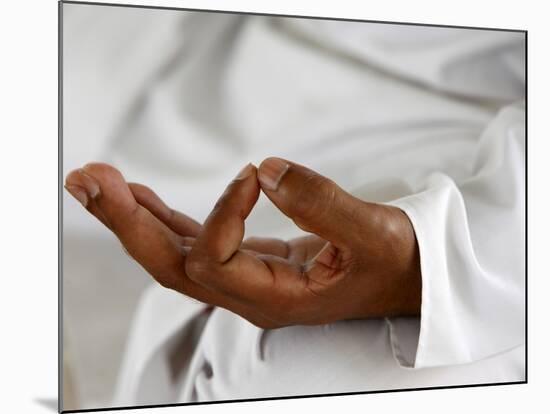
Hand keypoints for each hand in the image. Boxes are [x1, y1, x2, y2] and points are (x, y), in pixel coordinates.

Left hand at [65, 158, 420, 327]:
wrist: (407, 276)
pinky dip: (163, 219)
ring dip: (133, 218)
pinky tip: (141, 198)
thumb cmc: (395, 262)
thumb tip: (266, 170)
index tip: (252, 174)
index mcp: (276, 299)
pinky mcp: (250, 260)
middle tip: (87, 179)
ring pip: (175, 255)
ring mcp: (246, 278)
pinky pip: (195, 243)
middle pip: (170, 265)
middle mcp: (251, 294)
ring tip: (97, 180)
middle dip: (126, 223)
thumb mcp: (373, 233)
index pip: (216, 259)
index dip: (223, 211)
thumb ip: (322, 204)